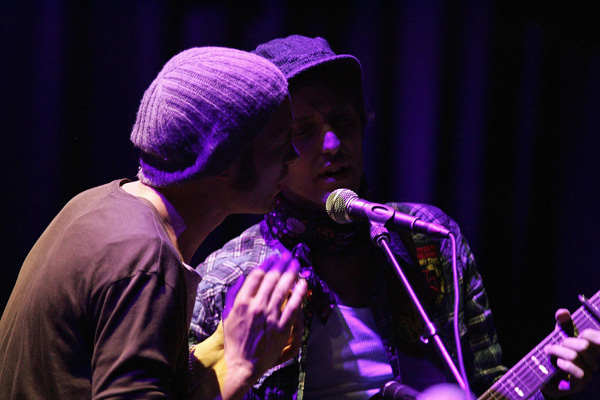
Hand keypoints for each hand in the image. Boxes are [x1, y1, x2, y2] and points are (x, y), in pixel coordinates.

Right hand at [220, 251, 306, 399]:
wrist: (243, 364)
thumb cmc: (234, 340)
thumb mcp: (227, 315)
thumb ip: (233, 295)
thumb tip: (243, 278)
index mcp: (242, 302)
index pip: (257, 276)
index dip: (266, 264)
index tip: (273, 258)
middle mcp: (257, 306)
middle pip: (272, 279)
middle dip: (281, 264)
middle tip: (288, 256)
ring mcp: (270, 317)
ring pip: (284, 289)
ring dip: (291, 273)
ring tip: (296, 264)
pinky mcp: (282, 327)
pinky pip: (294, 306)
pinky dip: (299, 292)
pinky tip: (303, 283)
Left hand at [542, 308, 599, 397]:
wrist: (547, 374)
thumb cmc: (558, 352)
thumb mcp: (559, 334)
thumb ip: (562, 323)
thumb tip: (563, 312)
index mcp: (591, 348)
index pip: (599, 340)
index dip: (590, 334)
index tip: (579, 333)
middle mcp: (593, 361)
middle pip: (584, 346)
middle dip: (566, 341)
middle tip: (557, 343)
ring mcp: (588, 373)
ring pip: (575, 356)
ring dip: (558, 351)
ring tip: (549, 351)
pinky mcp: (580, 384)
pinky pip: (576, 372)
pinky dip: (564, 364)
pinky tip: (558, 362)